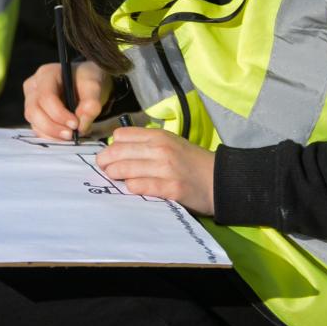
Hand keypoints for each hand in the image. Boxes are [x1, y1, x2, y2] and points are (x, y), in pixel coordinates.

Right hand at [23, 61, 111, 139]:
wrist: (84, 84)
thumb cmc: (86, 81)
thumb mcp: (94, 86)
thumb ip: (91, 103)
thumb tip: (81, 125)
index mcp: (47, 74)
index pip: (46, 96)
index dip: (59, 113)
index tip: (75, 124)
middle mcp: (33, 86)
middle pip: (34, 111)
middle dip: (52, 127)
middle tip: (71, 135)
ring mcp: (30, 100)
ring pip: (33, 122)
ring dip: (51, 134)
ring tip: (70, 137)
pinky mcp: (33, 114)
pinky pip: (37, 128)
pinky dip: (50, 136)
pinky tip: (64, 138)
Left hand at [96, 127, 214, 215]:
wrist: (220, 180)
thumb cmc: (191, 163)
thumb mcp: (170, 144)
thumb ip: (146, 144)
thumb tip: (116, 149)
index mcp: (158, 136)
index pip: (120, 136)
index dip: (111, 147)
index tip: (112, 157)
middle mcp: (160, 149)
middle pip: (116, 152)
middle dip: (105, 163)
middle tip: (106, 170)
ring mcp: (165, 169)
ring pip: (124, 170)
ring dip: (116, 177)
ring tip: (118, 181)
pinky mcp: (170, 188)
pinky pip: (139, 187)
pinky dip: (132, 188)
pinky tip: (134, 189)